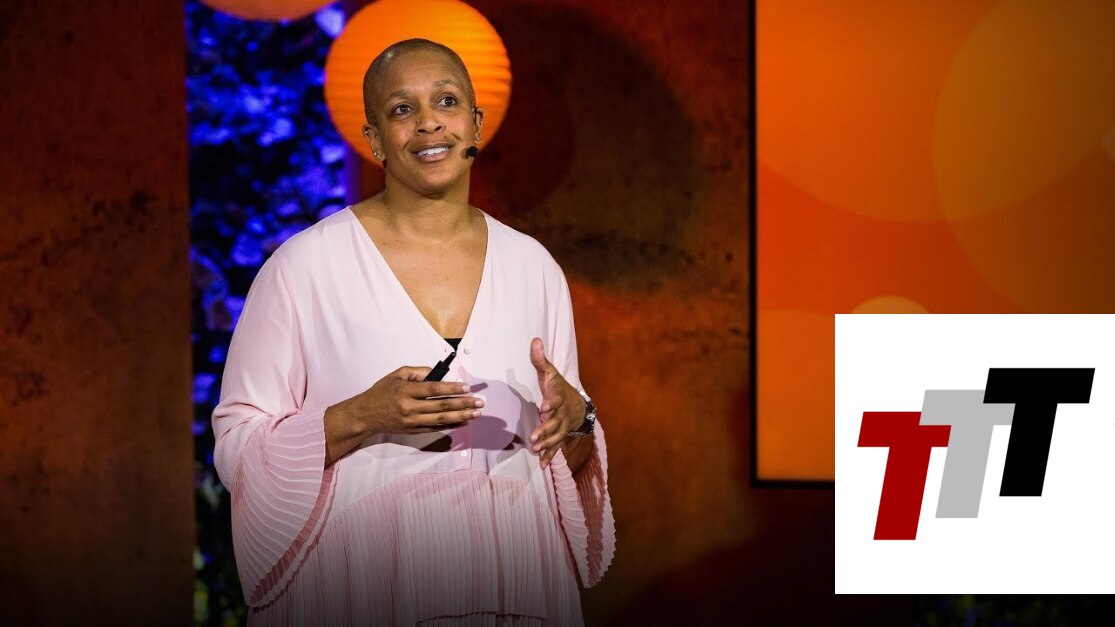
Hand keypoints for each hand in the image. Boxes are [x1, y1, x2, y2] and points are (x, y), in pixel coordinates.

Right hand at [344, 366, 484, 435]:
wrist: (366, 416)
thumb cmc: (381, 392)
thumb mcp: (396, 375)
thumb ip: (417, 371)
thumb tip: (437, 373)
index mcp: (405, 391)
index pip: (433, 389)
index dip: (452, 388)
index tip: (467, 387)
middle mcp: (410, 408)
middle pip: (441, 406)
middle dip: (463, 403)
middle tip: (479, 402)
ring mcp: (412, 422)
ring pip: (441, 419)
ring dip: (461, 416)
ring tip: (476, 413)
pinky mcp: (414, 431)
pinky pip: (436, 428)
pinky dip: (450, 425)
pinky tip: (463, 421)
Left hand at [528, 337, 586, 468]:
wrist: (579, 405)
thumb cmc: (558, 387)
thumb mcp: (550, 372)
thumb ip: (540, 359)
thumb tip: (535, 340)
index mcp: (558, 396)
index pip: (556, 399)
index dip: (550, 402)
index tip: (543, 407)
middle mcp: (562, 413)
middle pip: (555, 421)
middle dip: (545, 429)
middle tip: (534, 437)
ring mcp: (563, 426)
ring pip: (556, 436)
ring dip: (547, 444)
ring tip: (535, 450)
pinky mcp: (560, 436)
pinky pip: (556, 447)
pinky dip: (550, 456)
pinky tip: (542, 465)